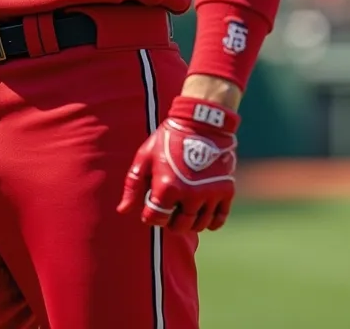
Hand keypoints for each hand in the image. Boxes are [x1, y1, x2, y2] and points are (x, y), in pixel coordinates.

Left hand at [117, 95, 239, 231]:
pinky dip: (210, 221)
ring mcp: (210, 194)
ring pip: (199, 225)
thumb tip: (123, 210)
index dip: (150, 215)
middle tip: (169, 206)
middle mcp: (191, 195)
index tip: (152, 204)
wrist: (202, 122)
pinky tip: (202, 211)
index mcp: (167, 187)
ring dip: (189, 221)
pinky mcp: (226, 191)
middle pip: (179, 227)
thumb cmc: (169, 139)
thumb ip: (133, 185)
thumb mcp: (145, 156)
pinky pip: (218, 220)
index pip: (155, 219)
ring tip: (184, 206)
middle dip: (170, 220)